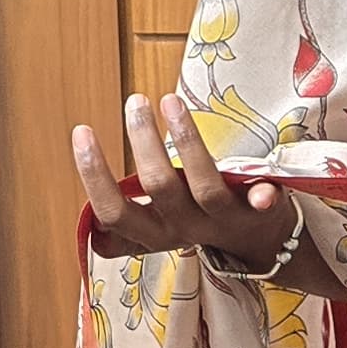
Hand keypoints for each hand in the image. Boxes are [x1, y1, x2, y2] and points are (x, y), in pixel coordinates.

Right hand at [73, 91, 300, 267]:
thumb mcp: (159, 224)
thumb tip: (89, 200)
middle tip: (135, 102)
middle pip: (159, 189)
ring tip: (170, 101)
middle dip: (143, 143)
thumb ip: (130, 212)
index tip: (82, 131)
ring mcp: (224, 221)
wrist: (260, 245)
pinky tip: (264, 188)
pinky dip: (263, 196)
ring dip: (186, 142)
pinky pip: (261, 205)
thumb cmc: (200, 219)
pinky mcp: (260, 213)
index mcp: (154, 232)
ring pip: (203, 187)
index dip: (94, 177)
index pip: (114, 213)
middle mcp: (186, 228)